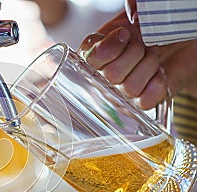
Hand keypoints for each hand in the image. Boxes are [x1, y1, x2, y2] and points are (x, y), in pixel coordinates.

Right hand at [78, 9, 196, 109]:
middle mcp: (105, 73)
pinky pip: (144, 101)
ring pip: (130, 87)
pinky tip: (159, 73)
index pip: (90, 58)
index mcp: (97, 49)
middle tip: (144, 44)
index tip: (126, 34)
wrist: (179, 41)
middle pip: (112, 74)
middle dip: (135, 53)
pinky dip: (157, 84)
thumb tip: (135, 13)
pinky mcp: (140, 103)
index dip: (110, 48)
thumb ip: (134, 5)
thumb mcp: (142, 10)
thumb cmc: (155, 27)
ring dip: (149, 67)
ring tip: (153, 57)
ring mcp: (122, 91)